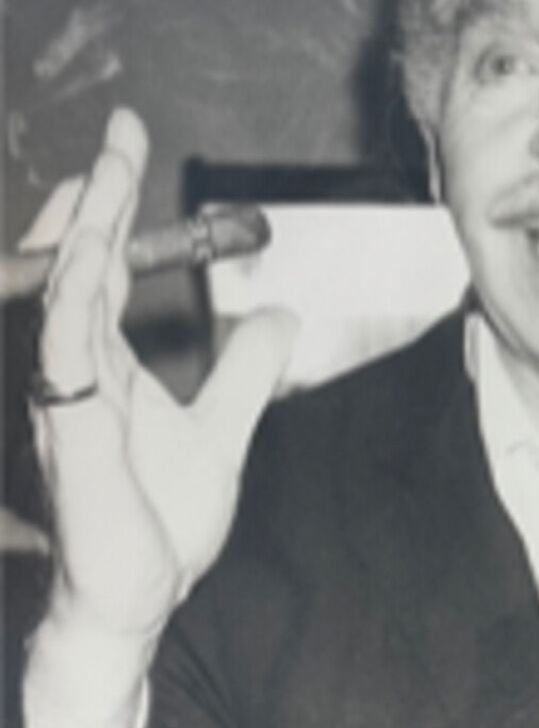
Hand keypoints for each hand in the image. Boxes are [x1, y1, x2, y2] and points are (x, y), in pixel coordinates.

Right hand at [29, 107, 297, 646]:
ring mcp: (68, 399)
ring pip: (68, 294)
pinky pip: (66, 352)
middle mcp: (77, 372)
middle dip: (96, 194)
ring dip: (86, 228)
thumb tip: (282, 316)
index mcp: (106, 368)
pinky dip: (75, 301)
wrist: (136, 601)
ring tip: (104, 167)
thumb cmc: (161, 526)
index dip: (108, 208)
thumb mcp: (222, 431)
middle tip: (120, 127)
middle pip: (79, 264)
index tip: (125, 147)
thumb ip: (244, 373)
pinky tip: (88, 255)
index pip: (100, 270)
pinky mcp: (74, 432)